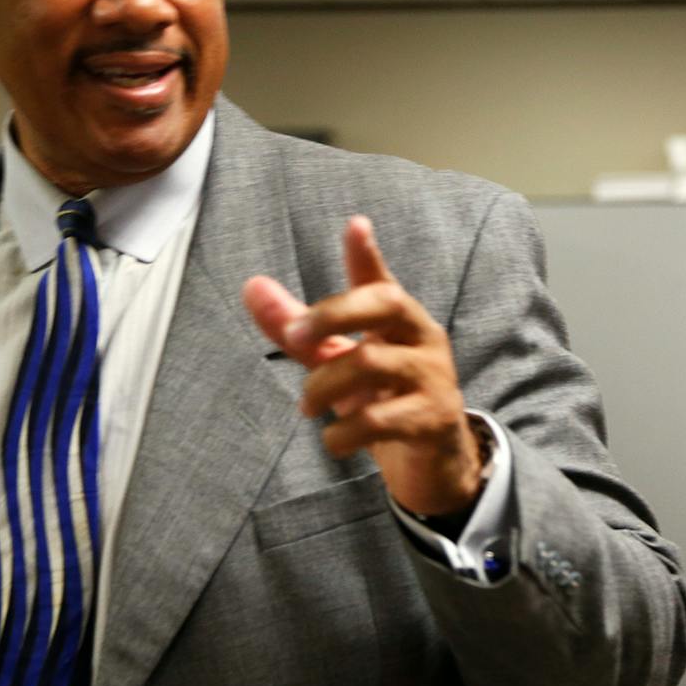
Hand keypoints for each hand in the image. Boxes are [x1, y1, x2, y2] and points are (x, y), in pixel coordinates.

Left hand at [243, 216, 481, 517]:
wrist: (434, 461)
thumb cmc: (383, 398)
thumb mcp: (338, 361)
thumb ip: (298, 328)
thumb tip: (251, 286)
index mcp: (399, 319)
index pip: (381, 280)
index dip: (366, 254)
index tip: (354, 225)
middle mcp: (422, 338)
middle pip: (386, 303)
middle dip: (333, 314)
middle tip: (294, 335)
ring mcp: (433, 378)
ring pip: (371, 363)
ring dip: (324, 385)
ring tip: (307, 407)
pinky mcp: (434, 420)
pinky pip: (379, 419)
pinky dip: (344, 432)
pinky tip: (334, 440)